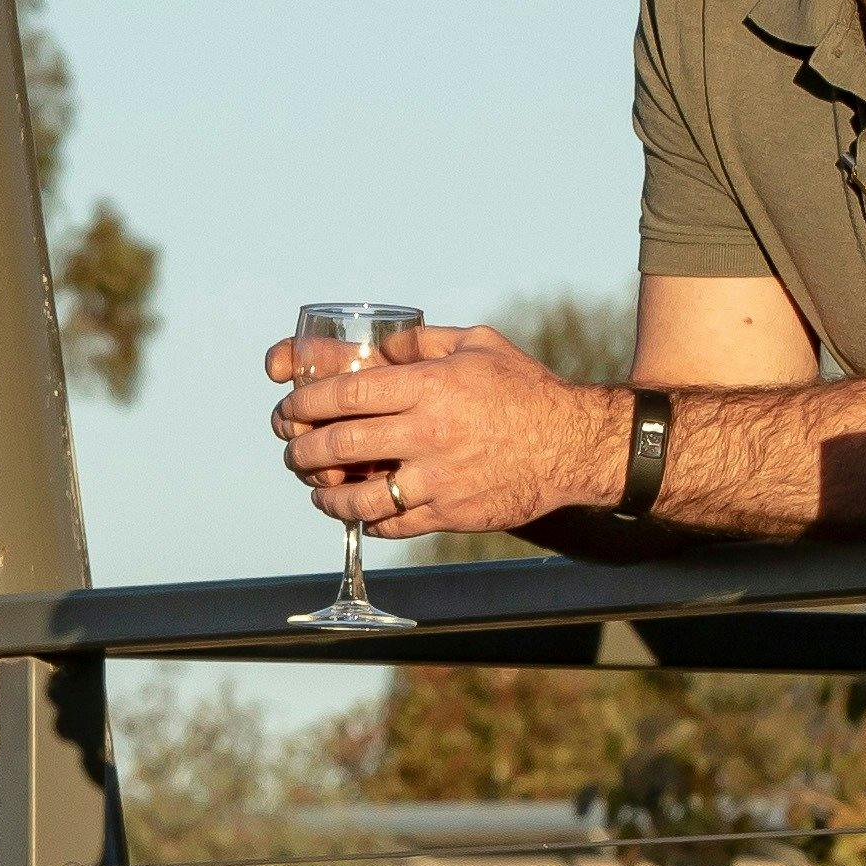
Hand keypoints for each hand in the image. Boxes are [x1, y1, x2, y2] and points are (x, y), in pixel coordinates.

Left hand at [266, 321, 611, 540]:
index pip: (345, 395)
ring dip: (326, 495)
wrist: (575, 443)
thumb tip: (378, 346)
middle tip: (293, 450)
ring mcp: (437, 479)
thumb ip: (422, 342)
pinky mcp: (450, 514)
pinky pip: (392, 524)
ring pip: (358, 497)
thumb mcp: (478, 344)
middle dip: (302, 450)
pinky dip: (367, 520)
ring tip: (318, 489)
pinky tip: (361, 511)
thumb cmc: (526, 389)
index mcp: (429, 387)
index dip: (305, 403)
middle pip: (340, 446)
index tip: (291, 408)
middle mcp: (427, 434)